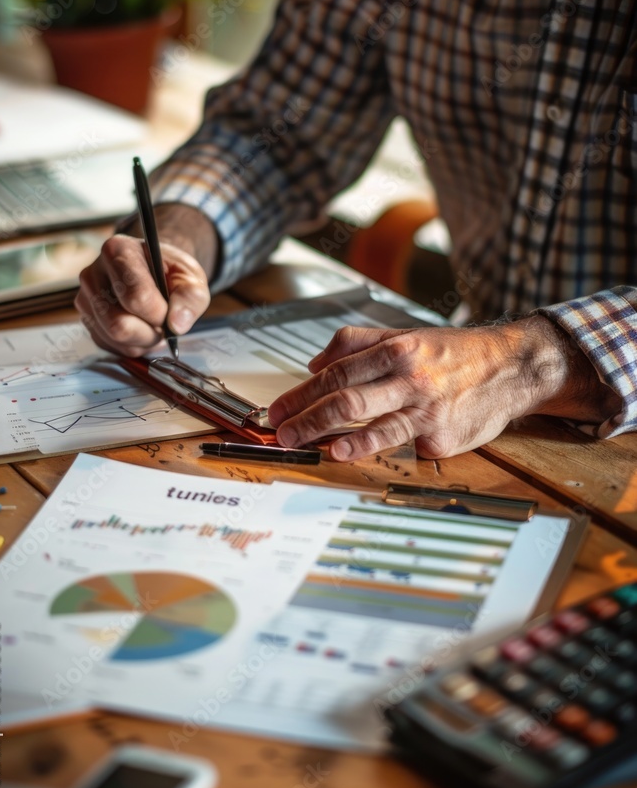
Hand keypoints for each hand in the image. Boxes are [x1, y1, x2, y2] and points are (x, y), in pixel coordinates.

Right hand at [75, 204, 217, 355]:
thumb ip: (191, 297)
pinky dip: (133, 344)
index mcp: (118, 251)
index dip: (160, 313)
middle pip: (119, 325)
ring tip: (154, 323)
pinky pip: (110, 346)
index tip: (170, 309)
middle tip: (164, 322)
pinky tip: (141, 327)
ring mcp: (85, 298)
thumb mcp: (191, 277)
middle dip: (150, 332)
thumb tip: (177, 324)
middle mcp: (93, 274)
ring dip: (143, 340)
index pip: (136, 297)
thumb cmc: (170, 272)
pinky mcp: (86, 319)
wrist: (153, 271)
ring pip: (115, 339)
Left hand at [267, 317, 618, 459]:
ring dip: (330, 435)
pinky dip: (367, 447)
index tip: (278, 408)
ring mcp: (425, 408)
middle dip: (307, 416)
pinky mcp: (439, 436)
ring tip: (303, 444)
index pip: (337, 371)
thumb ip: (357, 343)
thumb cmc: (453, 354)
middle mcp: (409, 376)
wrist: (510, 369)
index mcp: (397, 348)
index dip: (303, 392)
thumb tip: (313, 364)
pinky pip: (399, 443)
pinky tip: (343, 453)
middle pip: (346, 397)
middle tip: (282, 431)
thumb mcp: (406, 334)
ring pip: (369, 420)